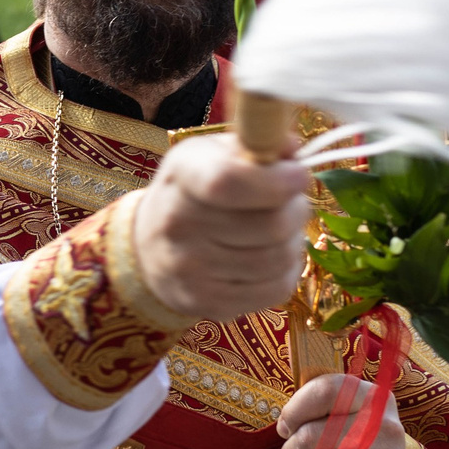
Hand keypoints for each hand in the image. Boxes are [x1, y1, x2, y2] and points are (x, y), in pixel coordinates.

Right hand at [130, 134, 310, 321]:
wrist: (149, 247)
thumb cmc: (193, 192)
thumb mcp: (213, 154)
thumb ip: (255, 144)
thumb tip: (292, 150)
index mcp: (182, 176)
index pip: (228, 182)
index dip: (276, 181)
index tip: (299, 175)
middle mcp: (178, 225)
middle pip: (270, 224)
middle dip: (297, 209)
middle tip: (293, 202)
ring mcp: (191, 271)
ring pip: (278, 258)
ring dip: (294, 241)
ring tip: (282, 231)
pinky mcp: (209, 304)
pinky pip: (276, 289)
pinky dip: (287, 271)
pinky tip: (274, 258)